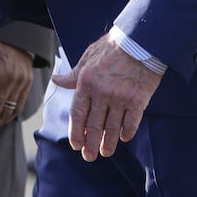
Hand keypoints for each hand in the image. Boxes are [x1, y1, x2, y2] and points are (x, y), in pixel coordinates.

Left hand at [51, 33, 162, 160]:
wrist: (140, 40)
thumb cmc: (112, 48)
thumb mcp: (87, 57)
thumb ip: (73, 74)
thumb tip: (56, 80)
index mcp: (86, 81)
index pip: (78, 113)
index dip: (75, 131)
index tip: (75, 144)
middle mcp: (101, 92)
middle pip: (93, 125)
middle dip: (90, 144)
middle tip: (89, 157)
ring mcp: (120, 97)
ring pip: (112, 128)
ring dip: (108, 143)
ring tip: (105, 152)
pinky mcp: (138, 100)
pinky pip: (131, 123)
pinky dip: (126, 133)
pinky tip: (124, 138)